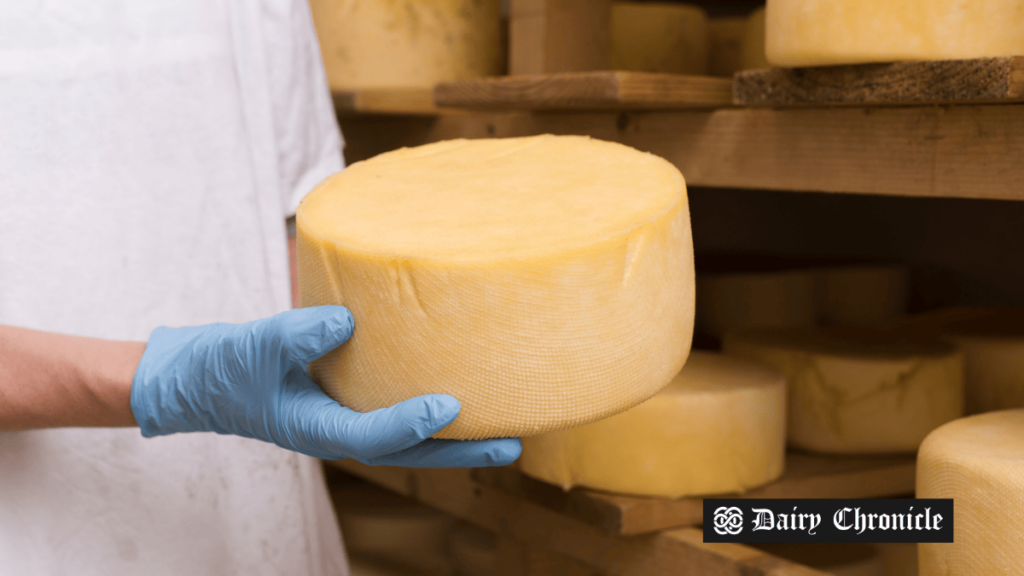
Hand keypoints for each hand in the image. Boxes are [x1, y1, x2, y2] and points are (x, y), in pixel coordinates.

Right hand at [130, 306, 520, 466]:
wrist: (200, 377)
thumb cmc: (223, 366)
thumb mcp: (254, 348)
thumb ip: (295, 336)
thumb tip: (347, 320)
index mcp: (316, 429)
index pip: (374, 437)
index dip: (413, 424)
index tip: (451, 407)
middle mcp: (340, 432)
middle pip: (412, 452)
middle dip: (461, 452)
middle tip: (513, 447)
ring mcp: (346, 421)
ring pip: (411, 441)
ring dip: (457, 439)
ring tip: (508, 430)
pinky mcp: (348, 404)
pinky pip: (398, 415)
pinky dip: (431, 414)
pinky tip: (462, 396)